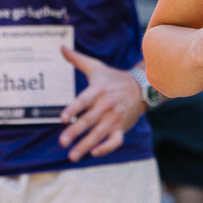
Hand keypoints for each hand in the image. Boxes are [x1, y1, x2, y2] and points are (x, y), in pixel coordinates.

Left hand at [58, 46, 145, 161]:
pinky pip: (115, 141)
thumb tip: (60, 46)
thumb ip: (77, 59)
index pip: (84, 100)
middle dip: (75, 132)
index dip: (73, 109)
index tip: (62, 119)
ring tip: (72, 156)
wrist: (142, 86)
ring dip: (86, 145)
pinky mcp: (122, 128)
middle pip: (89, 120)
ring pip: (99, 134)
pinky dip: (107, 148)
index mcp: (98, 90)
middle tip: (62, 142)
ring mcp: (115, 118)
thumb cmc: (113, 77)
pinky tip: (95, 153)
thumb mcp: (96, 67)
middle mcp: (106, 105)